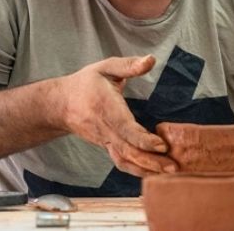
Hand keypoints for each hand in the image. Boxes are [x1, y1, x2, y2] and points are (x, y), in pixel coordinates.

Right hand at [58, 56, 176, 176]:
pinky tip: (155, 173)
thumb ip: (128, 65)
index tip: (162, 145)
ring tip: (169, 174)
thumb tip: (151, 59)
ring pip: (124, 160)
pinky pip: (121, 161)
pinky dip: (137, 169)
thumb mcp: (105, 68)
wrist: (60, 104)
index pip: (126, 129)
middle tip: (174, 167)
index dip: (143, 140)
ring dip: (146, 169)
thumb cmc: (86, 83)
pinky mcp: (106, 146)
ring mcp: (104, 140)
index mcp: (105, 108)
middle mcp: (104, 128)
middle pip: (128, 150)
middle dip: (151, 161)